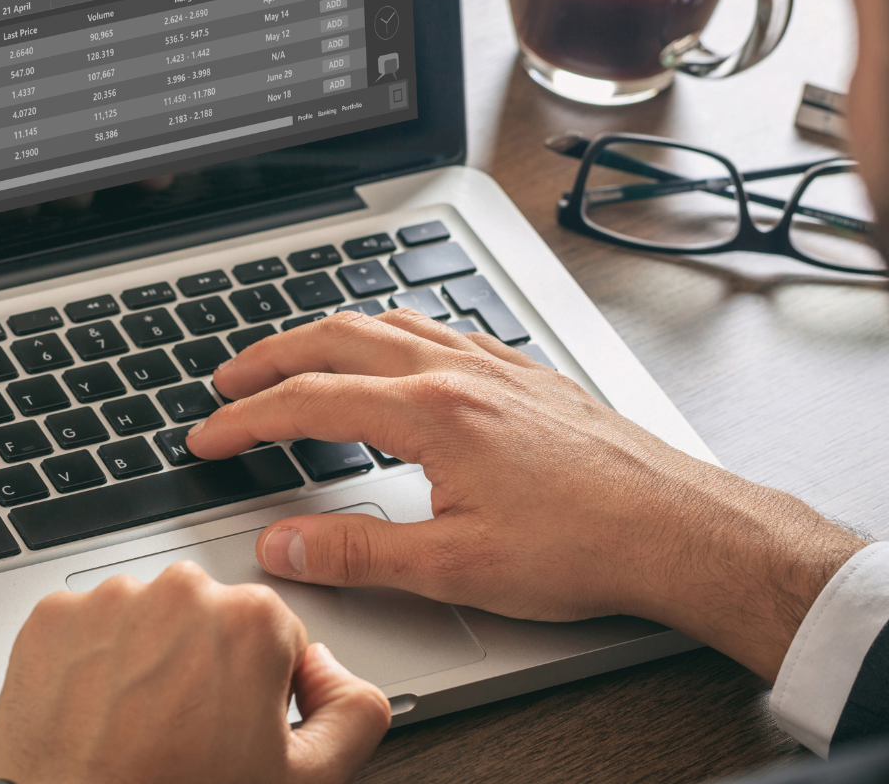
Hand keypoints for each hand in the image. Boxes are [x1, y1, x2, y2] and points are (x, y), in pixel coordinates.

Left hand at [0, 562, 389, 783]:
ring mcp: (109, 601)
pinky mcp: (51, 618)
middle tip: (186, 737)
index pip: (275, 638)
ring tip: (136, 730)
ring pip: (146, 622)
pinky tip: (97, 715)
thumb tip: (332, 669)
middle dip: (205, 668)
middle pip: (209, 621)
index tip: (236, 727)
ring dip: (146, 662)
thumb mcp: (305, 782)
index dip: (261, 691)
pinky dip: (92, 665)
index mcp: (251, 619)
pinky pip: (87, 630)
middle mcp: (180, 592)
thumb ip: (354, 712)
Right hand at [192, 309, 865, 681]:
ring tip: (294, 357)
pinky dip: (390, 331)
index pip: (308, 402)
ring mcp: (495, 364)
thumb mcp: (455, 567)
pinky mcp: (526, 374)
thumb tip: (282, 547)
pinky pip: (439, 327)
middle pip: (336, 338)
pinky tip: (396, 353)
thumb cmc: (586, 546)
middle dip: (269, 357)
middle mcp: (458, 372)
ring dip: (326, 335)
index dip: (245, 420)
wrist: (680, 528)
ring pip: (388, 321)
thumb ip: (356, 553)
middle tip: (227, 381)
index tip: (207, 438)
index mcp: (430, 412)